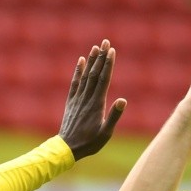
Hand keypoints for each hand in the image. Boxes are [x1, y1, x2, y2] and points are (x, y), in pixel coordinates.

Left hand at [58, 39, 126, 160]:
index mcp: (97, 104)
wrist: (67, 149)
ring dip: (90, 61)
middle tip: (105, 41)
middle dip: (101, 57)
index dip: (108, 64)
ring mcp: (77, 100)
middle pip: (94, 74)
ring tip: (95, 47)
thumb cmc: (89, 143)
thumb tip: (123, 100)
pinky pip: (74, 84)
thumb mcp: (105, 133)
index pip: (104, 79)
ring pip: (85, 77)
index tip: (112, 50)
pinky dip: (77, 72)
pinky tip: (80, 61)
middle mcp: (86, 99)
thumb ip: (113, 116)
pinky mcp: (71, 103)